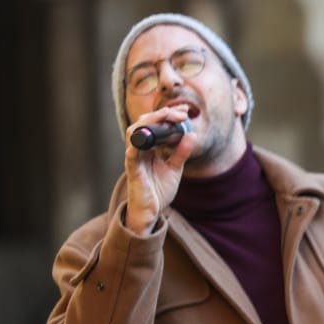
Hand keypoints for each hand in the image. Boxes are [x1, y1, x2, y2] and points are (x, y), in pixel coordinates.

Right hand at [123, 108, 199, 233]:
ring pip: (134, 133)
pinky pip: (131, 154)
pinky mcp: (132, 170)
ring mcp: (134, 158)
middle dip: (162, 114)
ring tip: (167, 116)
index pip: (155, 124)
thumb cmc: (159, 190)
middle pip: (144, 123)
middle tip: (182, 112)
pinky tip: (148, 137)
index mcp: (149, 148)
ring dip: (150, 122)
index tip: (185, 111)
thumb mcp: (175, 169)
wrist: (151, 212)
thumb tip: (192, 135)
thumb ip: (182, 152)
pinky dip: (137, 144)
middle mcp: (139, 150)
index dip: (168, 115)